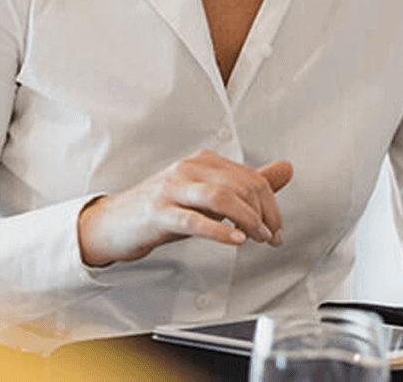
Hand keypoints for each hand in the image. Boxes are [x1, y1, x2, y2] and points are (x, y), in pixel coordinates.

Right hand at [76, 149, 292, 267]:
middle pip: (240, 185)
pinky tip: (234, 240)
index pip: (249, 177)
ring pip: (220, 196)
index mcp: (201, 161)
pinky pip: (193, 219)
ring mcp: (171, 189)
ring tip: (257, 238)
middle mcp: (187, 169)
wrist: (116, 222)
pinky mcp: (159, 213)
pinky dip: (219, 231)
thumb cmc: (164, 208)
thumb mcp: (207, 194)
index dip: (271, 205)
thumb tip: (287, 168)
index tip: (276, 229)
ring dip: (247, 220)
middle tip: (270, 238)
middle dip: (264, 215)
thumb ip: (247, 183)